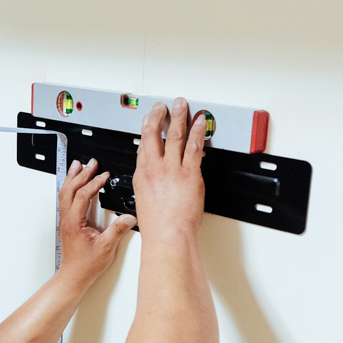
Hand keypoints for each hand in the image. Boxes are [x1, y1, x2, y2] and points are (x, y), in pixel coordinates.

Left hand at [57, 158, 137, 286]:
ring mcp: (66, 221)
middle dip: (81, 174)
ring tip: (78, 166)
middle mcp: (67, 219)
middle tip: (91, 163)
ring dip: (72, 178)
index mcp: (74, 222)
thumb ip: (118, 230)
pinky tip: (76, 184)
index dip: (94, 183)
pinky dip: (71, 187)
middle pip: (70, 189)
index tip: (104, 175)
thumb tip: (129, 217)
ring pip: (65, 193)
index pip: (83, 195)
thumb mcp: (106, 247)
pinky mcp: (68, 224)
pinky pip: (66, 200)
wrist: (74, 276)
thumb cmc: (85, 266)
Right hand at [132, 98, 205, 237]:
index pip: (143, 147)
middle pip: (153, 134)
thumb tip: (158, 184)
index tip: (148, 122)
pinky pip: (194, 146)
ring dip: (178, 117)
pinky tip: (200, 122)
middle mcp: (154, 169)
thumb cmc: (159, 227)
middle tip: (161, 107)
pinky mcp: (189, 173)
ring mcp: (171, 169)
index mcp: (142, 176)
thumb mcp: (145, 202)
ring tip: (181, 105)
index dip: (146, 131)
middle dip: (157, 116)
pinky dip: (198, 131)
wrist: (168, 236)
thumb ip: (151, 187)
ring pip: (174, 135)